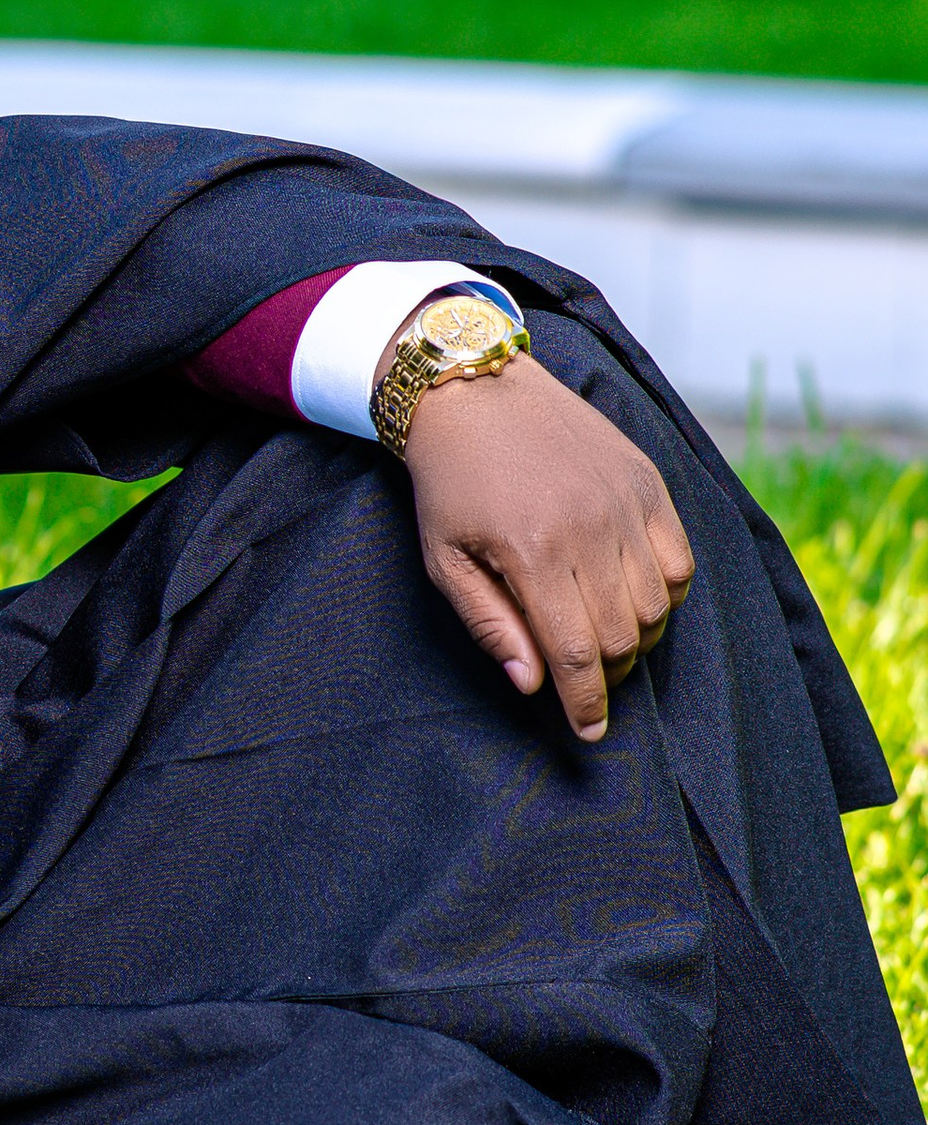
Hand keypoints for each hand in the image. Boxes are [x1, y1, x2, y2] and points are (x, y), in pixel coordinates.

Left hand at [399, 347, 693, 742]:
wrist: (474, 393)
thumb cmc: (449, 483)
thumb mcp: (443, 559)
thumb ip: (489, 624)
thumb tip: (532, 684)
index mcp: (533, 552)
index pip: (578, 652)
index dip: (587, 703)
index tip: (589, 732)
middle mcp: (589, 527)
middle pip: (622, 636)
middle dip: (606, 677)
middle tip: (584, 682)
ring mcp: (625, 502)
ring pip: (657, 604)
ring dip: (636, 640)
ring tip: (603, 642)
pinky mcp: (648, 482)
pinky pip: (680, 560)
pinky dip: (667, 594)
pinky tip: (634, 599)